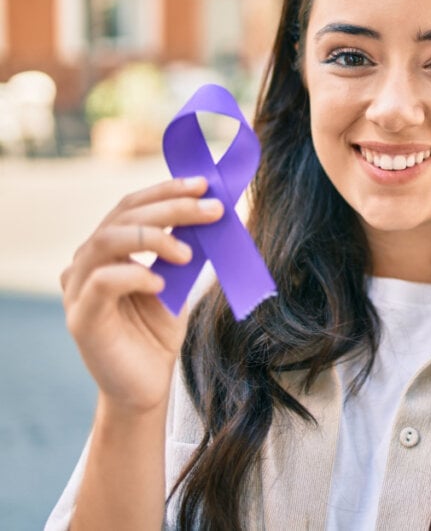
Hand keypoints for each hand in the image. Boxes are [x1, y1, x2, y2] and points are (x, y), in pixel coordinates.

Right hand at [61, 176, 223, 415]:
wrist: (146, 385)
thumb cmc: (158, 332)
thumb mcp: (178, 281)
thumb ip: (184, 248)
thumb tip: (212, 211)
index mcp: (108, 249)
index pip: (132, 206)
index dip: (166, 190)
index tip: (203, 184)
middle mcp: (87, 262)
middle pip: (124, 218)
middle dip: (172, 208)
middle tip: (212, 209)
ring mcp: (78, 288)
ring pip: (107, 240)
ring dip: (154, 238)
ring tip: (188, 253)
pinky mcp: (81, 317)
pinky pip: (103, 282)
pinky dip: (134, 274)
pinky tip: (161, 283)